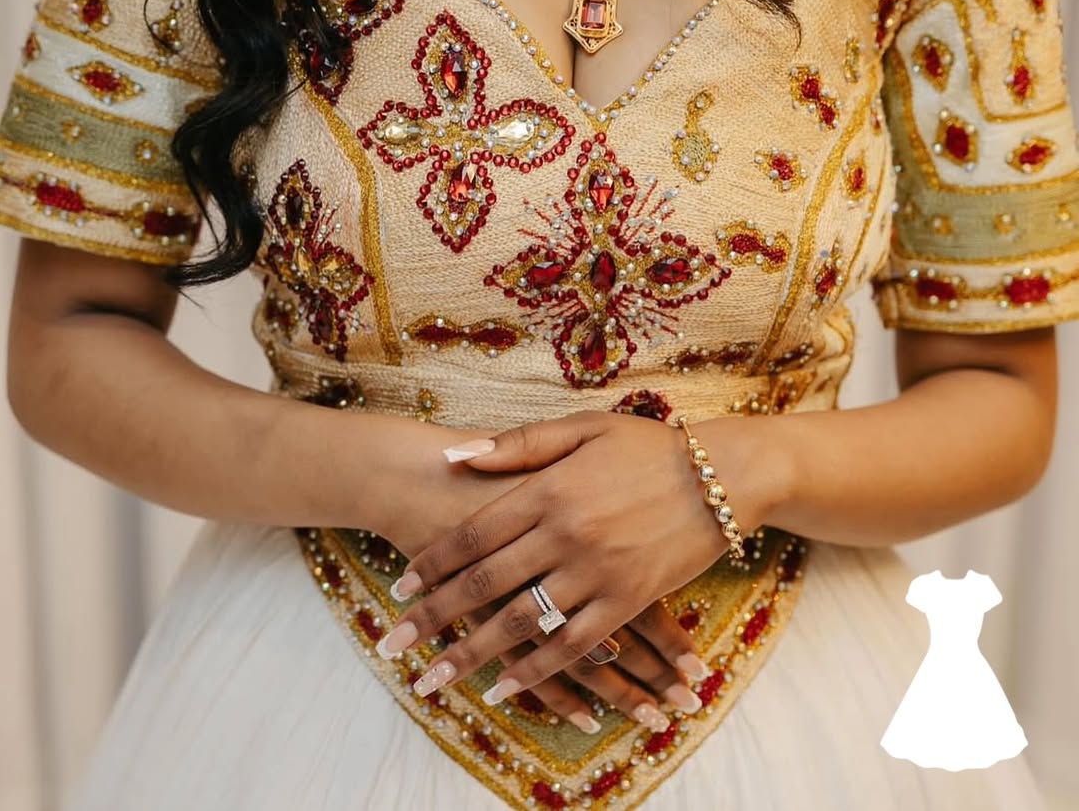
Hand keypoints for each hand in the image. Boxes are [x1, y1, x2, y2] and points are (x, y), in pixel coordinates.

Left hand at [381, 411, 785, 707]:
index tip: (401, 586)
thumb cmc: (647, 447)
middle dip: (434, 617)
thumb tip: (456, 456)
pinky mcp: (629, 601)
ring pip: (521, 623)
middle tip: (394, 644)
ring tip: (435, 678)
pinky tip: (506, 687)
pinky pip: (574, 645)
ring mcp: (597, 572)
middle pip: (485, 583)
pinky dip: (538, 671)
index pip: (475, 534)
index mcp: (549, 489)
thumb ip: (518, 443)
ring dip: (473, 655)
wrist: (722, 476)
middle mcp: (565, 534)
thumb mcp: (582, 429)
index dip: (433, 562)